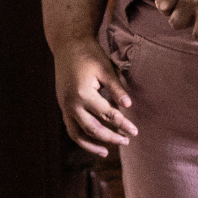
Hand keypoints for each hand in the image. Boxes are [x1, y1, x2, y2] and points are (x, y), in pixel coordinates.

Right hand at [54, 37, 136, 157]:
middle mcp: (71, 104)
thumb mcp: (106, 70)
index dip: (123, 124)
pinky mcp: (62, 106)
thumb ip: (116, 89)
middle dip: (110, 137)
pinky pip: (70, 128)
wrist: (68, 45)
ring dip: (92, 144)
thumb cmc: (90, 55)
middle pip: (92, 129)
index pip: (108, 115)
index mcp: (83, 94)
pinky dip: (81, 137)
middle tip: (127, 141)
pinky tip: (93, 141)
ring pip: (77, 134)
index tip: (135, 131)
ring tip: (106, 152)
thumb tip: (128, 106)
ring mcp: (64, 106)